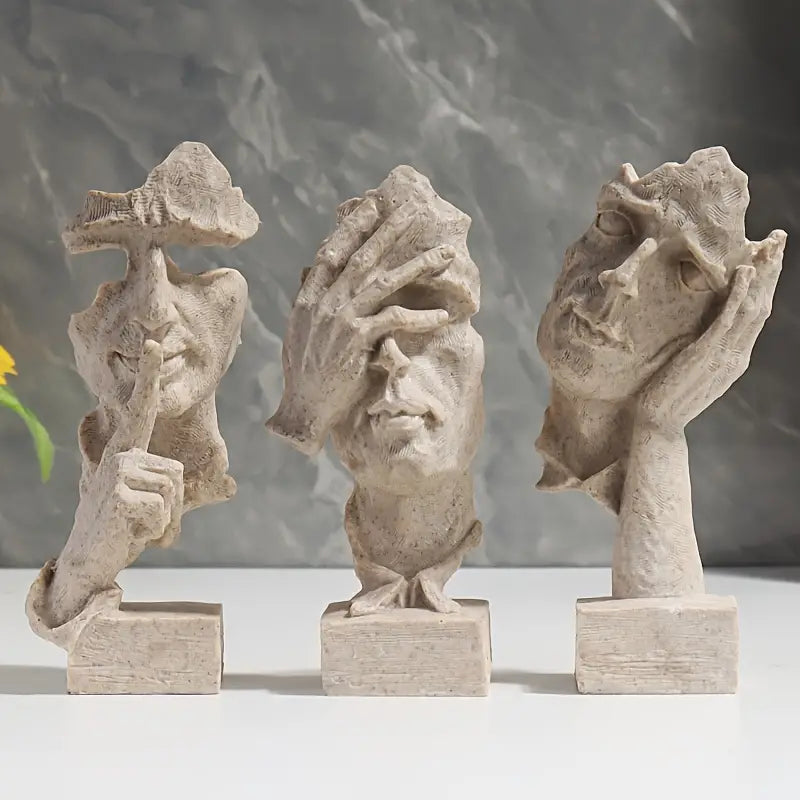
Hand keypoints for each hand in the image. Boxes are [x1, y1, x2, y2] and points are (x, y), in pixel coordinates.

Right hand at [61, 340, 183, 588]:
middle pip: (177, 472)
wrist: (91, 559)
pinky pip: (161, 510)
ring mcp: (117, 471)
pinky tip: (132, 533)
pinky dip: (155, 530)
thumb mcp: (158, 506)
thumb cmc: (125, 529)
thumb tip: (232, 486)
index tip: (156, 343)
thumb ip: (188, 493)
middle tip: (146, 522)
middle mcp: (121, 455)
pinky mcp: (118, 493)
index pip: (142, 409)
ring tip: (138, 526)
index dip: (150, 377)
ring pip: (172, 489)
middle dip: (172, 507)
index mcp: (129, 452)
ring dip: (164, 519)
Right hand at [267, 197, 452, 453]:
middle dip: (389, 232)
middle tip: (413, 211)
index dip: (352, 228)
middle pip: (362, 258)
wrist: (303, 408)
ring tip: (445, 255)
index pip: (332, 253)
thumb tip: (310, 274)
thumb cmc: (304, 373)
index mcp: (309, 298)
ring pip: (384, 282)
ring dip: (418, 266)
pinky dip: (420, 317)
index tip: (371, 206)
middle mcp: (324, 302)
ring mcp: (340, 319)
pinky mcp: (356, 340)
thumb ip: (309, 301)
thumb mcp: (300, 331)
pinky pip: (394, 320)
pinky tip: (441, 316)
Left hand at [637, 230, 784, 431]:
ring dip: (762, 275)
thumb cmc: (667, 395)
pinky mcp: (707, 355)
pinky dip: (738, 294)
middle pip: (762, 305)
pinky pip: (727, 320)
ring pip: (752, 308)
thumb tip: (705, 325)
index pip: (756, 312)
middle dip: (772, 270)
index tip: (769, 255)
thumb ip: (705, 346)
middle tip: (779, 239)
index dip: (765, 282)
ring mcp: (725, 355)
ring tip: (768, 245)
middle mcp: (737, 354)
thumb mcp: (692, 366)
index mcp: (734, 355)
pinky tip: (743, 272)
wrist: (657, 424)